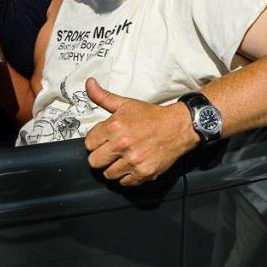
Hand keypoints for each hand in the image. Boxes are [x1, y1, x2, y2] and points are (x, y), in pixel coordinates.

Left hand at [83, 78, 198, 186]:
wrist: (178, 127)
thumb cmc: (151, 116)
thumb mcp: (126, 104)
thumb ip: (103, 97)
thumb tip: (89, 83)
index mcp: (114, 127)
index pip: (89, 144)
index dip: (96, 141)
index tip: (105, 139)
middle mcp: (122, 145)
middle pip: (94, 162)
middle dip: (101, 156)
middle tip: (112, 151)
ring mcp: (133, 161)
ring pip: (108, 174)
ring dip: (114, 167)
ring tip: (123, 158)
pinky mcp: (143, 173)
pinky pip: (124, 183)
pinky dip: (127, 176)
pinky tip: (133, 165)